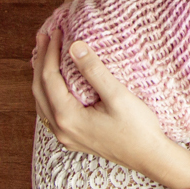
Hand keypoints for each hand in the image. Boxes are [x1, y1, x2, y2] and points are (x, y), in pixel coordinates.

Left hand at [30, 28, 164, 170]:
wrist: (150, 157)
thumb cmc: (138, 128)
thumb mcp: (118, 96)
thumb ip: (94, 71)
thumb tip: (74, 47)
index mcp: (68, 118)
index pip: (49, 78)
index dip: (50, 53)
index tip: (57, 32)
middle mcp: (61, 129)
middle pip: (39, 89)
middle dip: (41, 61)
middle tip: (43, 37)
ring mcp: (66, 137)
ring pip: (42, 102)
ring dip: (42, 77)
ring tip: (45, 55)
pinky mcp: (74, 138)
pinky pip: (51, 112)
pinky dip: (49, 92)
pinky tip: (56, 83)